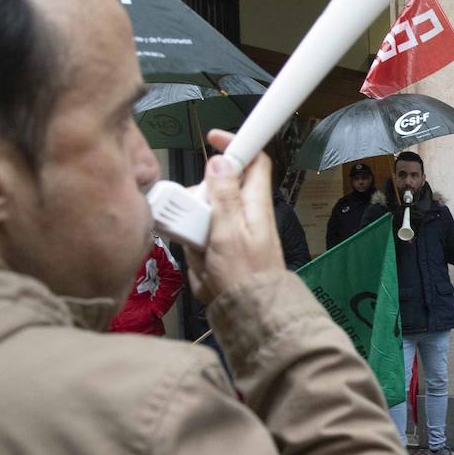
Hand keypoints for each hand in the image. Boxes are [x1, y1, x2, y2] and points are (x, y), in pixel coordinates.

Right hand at [184, 129, 285, 305]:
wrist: (251, 316)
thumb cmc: (246, 279)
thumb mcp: (229, 234)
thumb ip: (223, 197)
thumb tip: (220, 161)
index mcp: (257, 204)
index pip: (254, 161)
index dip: (237, 144)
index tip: (215, 138)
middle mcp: (248, 214)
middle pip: (219, 188)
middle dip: (201, 199)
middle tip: (198, 218)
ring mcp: (234, 232)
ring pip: (204, 215)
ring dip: (196, 230)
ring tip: (204, 252)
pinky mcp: (222, 249)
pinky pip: (200, 239)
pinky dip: (196, 249)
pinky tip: (203, 266)